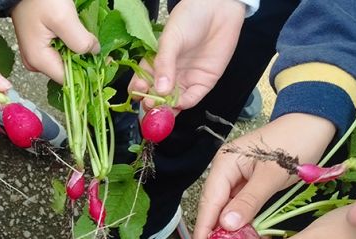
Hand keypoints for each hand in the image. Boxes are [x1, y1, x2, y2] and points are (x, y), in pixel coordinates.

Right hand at [11, 0, 99, 82]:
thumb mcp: (63, 18)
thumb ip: (79, 40)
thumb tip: (93, 52)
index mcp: (39, 60)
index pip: (69, 80)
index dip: (88, 74)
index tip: (105, 63)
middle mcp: (36, 63)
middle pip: (67, 72)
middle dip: (85, 63)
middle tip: (102, 52)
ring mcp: (37, 55)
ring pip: (65, 63)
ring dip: (80, 55)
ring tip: (92, 43)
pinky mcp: (40, 47)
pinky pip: (60, 53)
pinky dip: (72, 48)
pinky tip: (80, 38)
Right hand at [129, 0, 244, 109]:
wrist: (218, 9)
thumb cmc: (190, 18)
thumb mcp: (171, 39)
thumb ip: (164, 64)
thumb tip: (159, 89)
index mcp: (155, 63)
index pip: (141, 82)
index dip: (138, 91)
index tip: (137, 94)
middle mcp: (169, 74)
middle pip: (157, 96)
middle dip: (152, 104)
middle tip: (149, 106)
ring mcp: (186, 79)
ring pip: (173, 102)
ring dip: (167, 109)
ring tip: (162, 111)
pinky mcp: (203, 83)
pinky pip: (192, 98)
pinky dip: (185, 104)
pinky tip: (179, 103)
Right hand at [192, 113, 335, 238]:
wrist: (314, 124)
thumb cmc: (295, 143)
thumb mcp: (273, 175)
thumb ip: (249, 201)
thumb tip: (227, 225)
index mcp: (225, 163)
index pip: (210, 201)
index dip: (203, 227)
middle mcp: (226, 171)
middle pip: (215, 206)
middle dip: (213, 232)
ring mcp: (237, 177)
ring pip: (227, 209)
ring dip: (227, 230)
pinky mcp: (250, 183)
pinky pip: (240, 206)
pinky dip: (241, 222)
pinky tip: (242, 238)